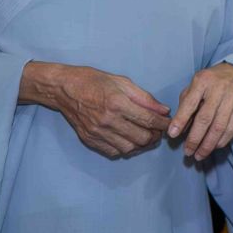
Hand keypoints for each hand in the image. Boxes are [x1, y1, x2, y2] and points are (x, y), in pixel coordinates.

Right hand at [24, 62, 170, 158]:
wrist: (63, 89)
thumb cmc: (93, 81)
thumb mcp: (122, 82)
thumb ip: (145, 98)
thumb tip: (163, 110)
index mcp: (117, 103)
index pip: (148, 120)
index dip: (163, 124)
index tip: (169, 124)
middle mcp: (107, 120)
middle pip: (141, 138)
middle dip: (155, 136)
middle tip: (159, 131)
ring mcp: (97, 132)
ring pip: (129, 148)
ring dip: (141, 145)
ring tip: (146, 136)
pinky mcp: (90, 140)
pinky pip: (114, 152)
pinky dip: (125, 149)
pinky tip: (129, 140)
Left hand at [169, 63, 232, 161]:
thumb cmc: (210, 82)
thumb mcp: (194, 86)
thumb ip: (186, 105)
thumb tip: (180, 128)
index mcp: (202, 81)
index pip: (190, 103)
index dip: (181, 120)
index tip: (172, 135)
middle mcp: (218, 90)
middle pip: (206, 119)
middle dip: (195, 138)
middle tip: (187, 152)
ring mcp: (232, 99)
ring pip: (220, 127)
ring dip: (208, 144)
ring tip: (199, 155)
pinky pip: (232, 128)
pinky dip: (222, 141)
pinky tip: (214, 147)